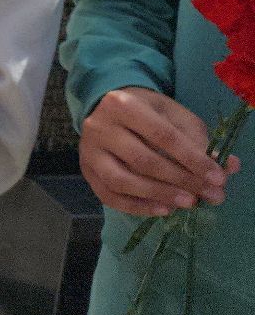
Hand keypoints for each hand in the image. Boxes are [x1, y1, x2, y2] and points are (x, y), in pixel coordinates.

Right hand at [80, 86, 238, 216]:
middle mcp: (100, 126)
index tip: (219, 177)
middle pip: (143, 160)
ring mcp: (89, 150)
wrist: (110, 109)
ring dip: (159, 195)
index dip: (193, 159)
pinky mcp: (86, 170)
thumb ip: (199, 142)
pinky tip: (163, 210)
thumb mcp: (174, 117)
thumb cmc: (148, 113)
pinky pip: (109, 195)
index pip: (163, 136)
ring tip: (188, 203)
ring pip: (122, 180)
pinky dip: (137, 207)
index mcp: (124, 104)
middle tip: (209, 195)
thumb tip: (228, 167)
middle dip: (181, 181)